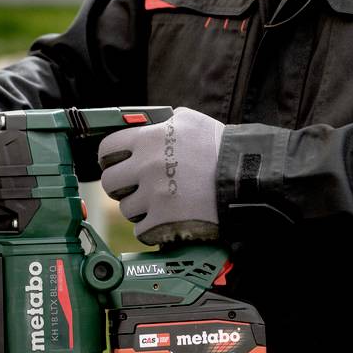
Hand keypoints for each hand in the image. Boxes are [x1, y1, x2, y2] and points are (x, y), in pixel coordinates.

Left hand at [97, 107, 224, 245]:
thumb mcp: (191, 121)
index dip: (109, 158)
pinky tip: (165, 220)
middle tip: (135, 188)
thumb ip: (164, 122)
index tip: (115, 164)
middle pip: (109, 182)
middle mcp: (146, 166)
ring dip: (139, 209)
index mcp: (148, 139)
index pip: (106, 149)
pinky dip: (151, 229)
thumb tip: (148, 125)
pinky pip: (140, 230)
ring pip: (125, 209)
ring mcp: (153, 195)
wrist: (245, 179)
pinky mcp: (163, 221)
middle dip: (120, 186)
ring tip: (159, 204)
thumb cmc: (221, 148)